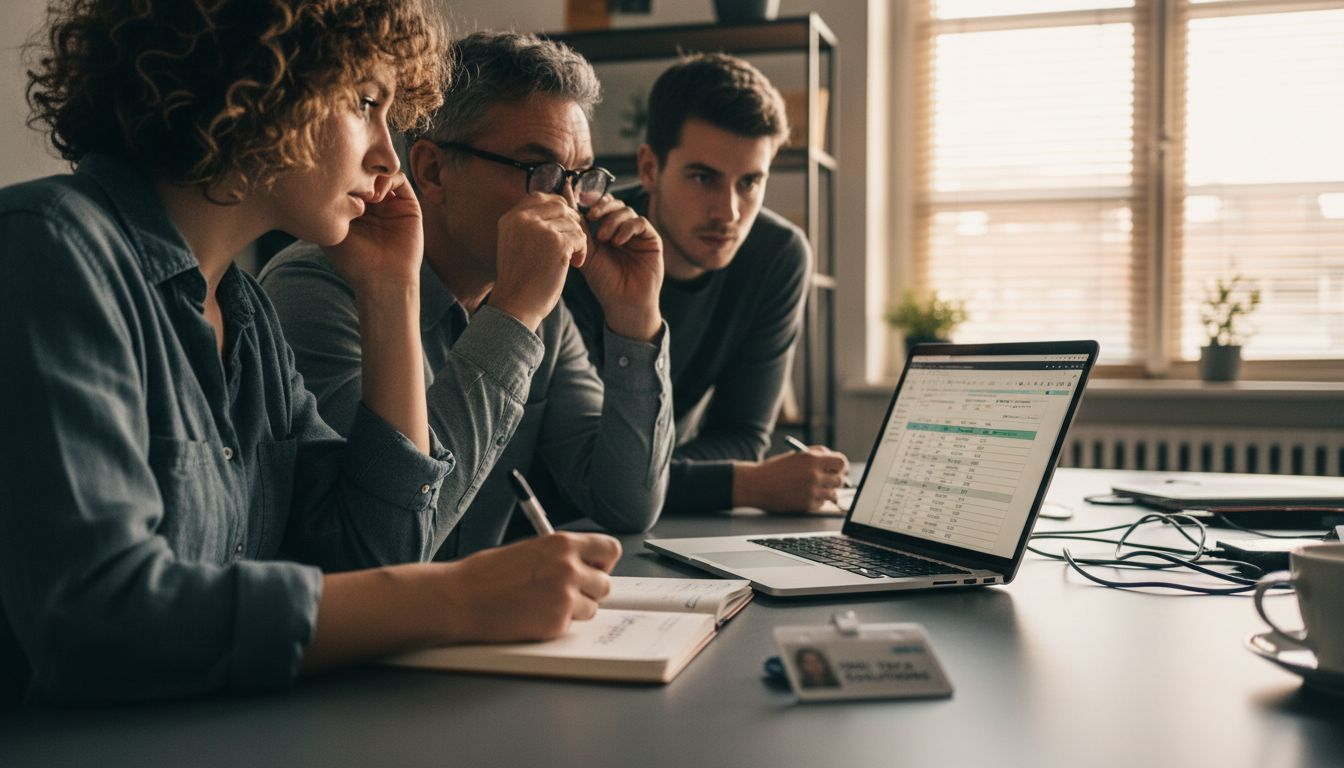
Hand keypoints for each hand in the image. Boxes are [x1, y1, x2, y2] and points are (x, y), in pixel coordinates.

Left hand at [323, 171, 422, 291]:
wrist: (382, 278)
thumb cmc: (353, 259)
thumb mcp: (332, 229)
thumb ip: (329, 204)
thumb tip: (326, 178)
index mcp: (353, 208)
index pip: (347, 178)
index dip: (340, 175)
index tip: (332, 183)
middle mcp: (373, 204)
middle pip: (364, 171)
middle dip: (356, 171)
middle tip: (349, 183)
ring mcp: (390, 203)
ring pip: (381, 172)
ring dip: (372, 175)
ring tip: (364, 194)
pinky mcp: (408, 205)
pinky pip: (399, 178)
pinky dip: (387, 179)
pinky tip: (377, 196)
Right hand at [434, 532, 622, 643]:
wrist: (461, 598)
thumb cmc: (486, 574)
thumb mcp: (530, 549)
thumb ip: (560, 555)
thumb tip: (583, 564)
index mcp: (562, 544)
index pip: (610, 549)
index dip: (602, 562)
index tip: (593, 568)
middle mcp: (569, 569)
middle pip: (605, 584)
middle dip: (589, 590)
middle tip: (565, 592)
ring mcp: (564, 598)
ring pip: (592, 608)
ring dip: (574, 609)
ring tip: (543, 604)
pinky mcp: (556, 624)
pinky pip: (570, 626)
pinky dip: (555, 624)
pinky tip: (532, 616)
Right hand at [491, 193, 587, 331]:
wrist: (516, 305)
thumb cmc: (520, 280)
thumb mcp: (516, 244)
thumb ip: (530, 225)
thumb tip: (558, 206)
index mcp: (511, 218)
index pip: (540, 196)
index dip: (557, 208)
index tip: (563, 226)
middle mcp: (523, 219)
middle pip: (560, 205)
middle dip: (571, 222)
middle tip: (570, 243)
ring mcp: (540, 229)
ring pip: (573, 222)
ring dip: (577, 240)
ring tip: (571, 259)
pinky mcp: (557, 243)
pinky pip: (581, 237)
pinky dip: (582, 251)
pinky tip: (574, 265)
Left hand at [577, 194, 663, 341]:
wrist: (624, 302)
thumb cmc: (604, 281)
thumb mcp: (588, 253)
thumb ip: (581, 230)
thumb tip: (567, 204)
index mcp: (604, 230)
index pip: (598, 206)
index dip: (590, 200)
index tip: (579, 200)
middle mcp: (621, 228)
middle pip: (612, 203)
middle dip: (601, 207)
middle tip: (592, 216)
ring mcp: (637, 233)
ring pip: (626, 210)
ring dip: (613, 220)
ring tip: (604, 238)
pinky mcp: (651, 239)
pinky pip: (640, 222)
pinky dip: (627, 228)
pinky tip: (618, 242)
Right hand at [733, 448, 849, 512]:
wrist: (756, 485)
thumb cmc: (775, 469)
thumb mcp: (796, 455)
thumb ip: (817, 455)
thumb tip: (837, 462)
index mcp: (811, 459)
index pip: (841, 462)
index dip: (841, 466)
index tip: (839, 469)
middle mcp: (814, 475)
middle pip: (840, 480)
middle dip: (835, 480)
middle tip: (828, 480)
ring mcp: (811, 491)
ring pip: (833, 494)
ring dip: (827, 491)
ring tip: (814, 488)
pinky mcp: (807, 505)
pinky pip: (821, 504)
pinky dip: (816, 501)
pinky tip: (804, 496)